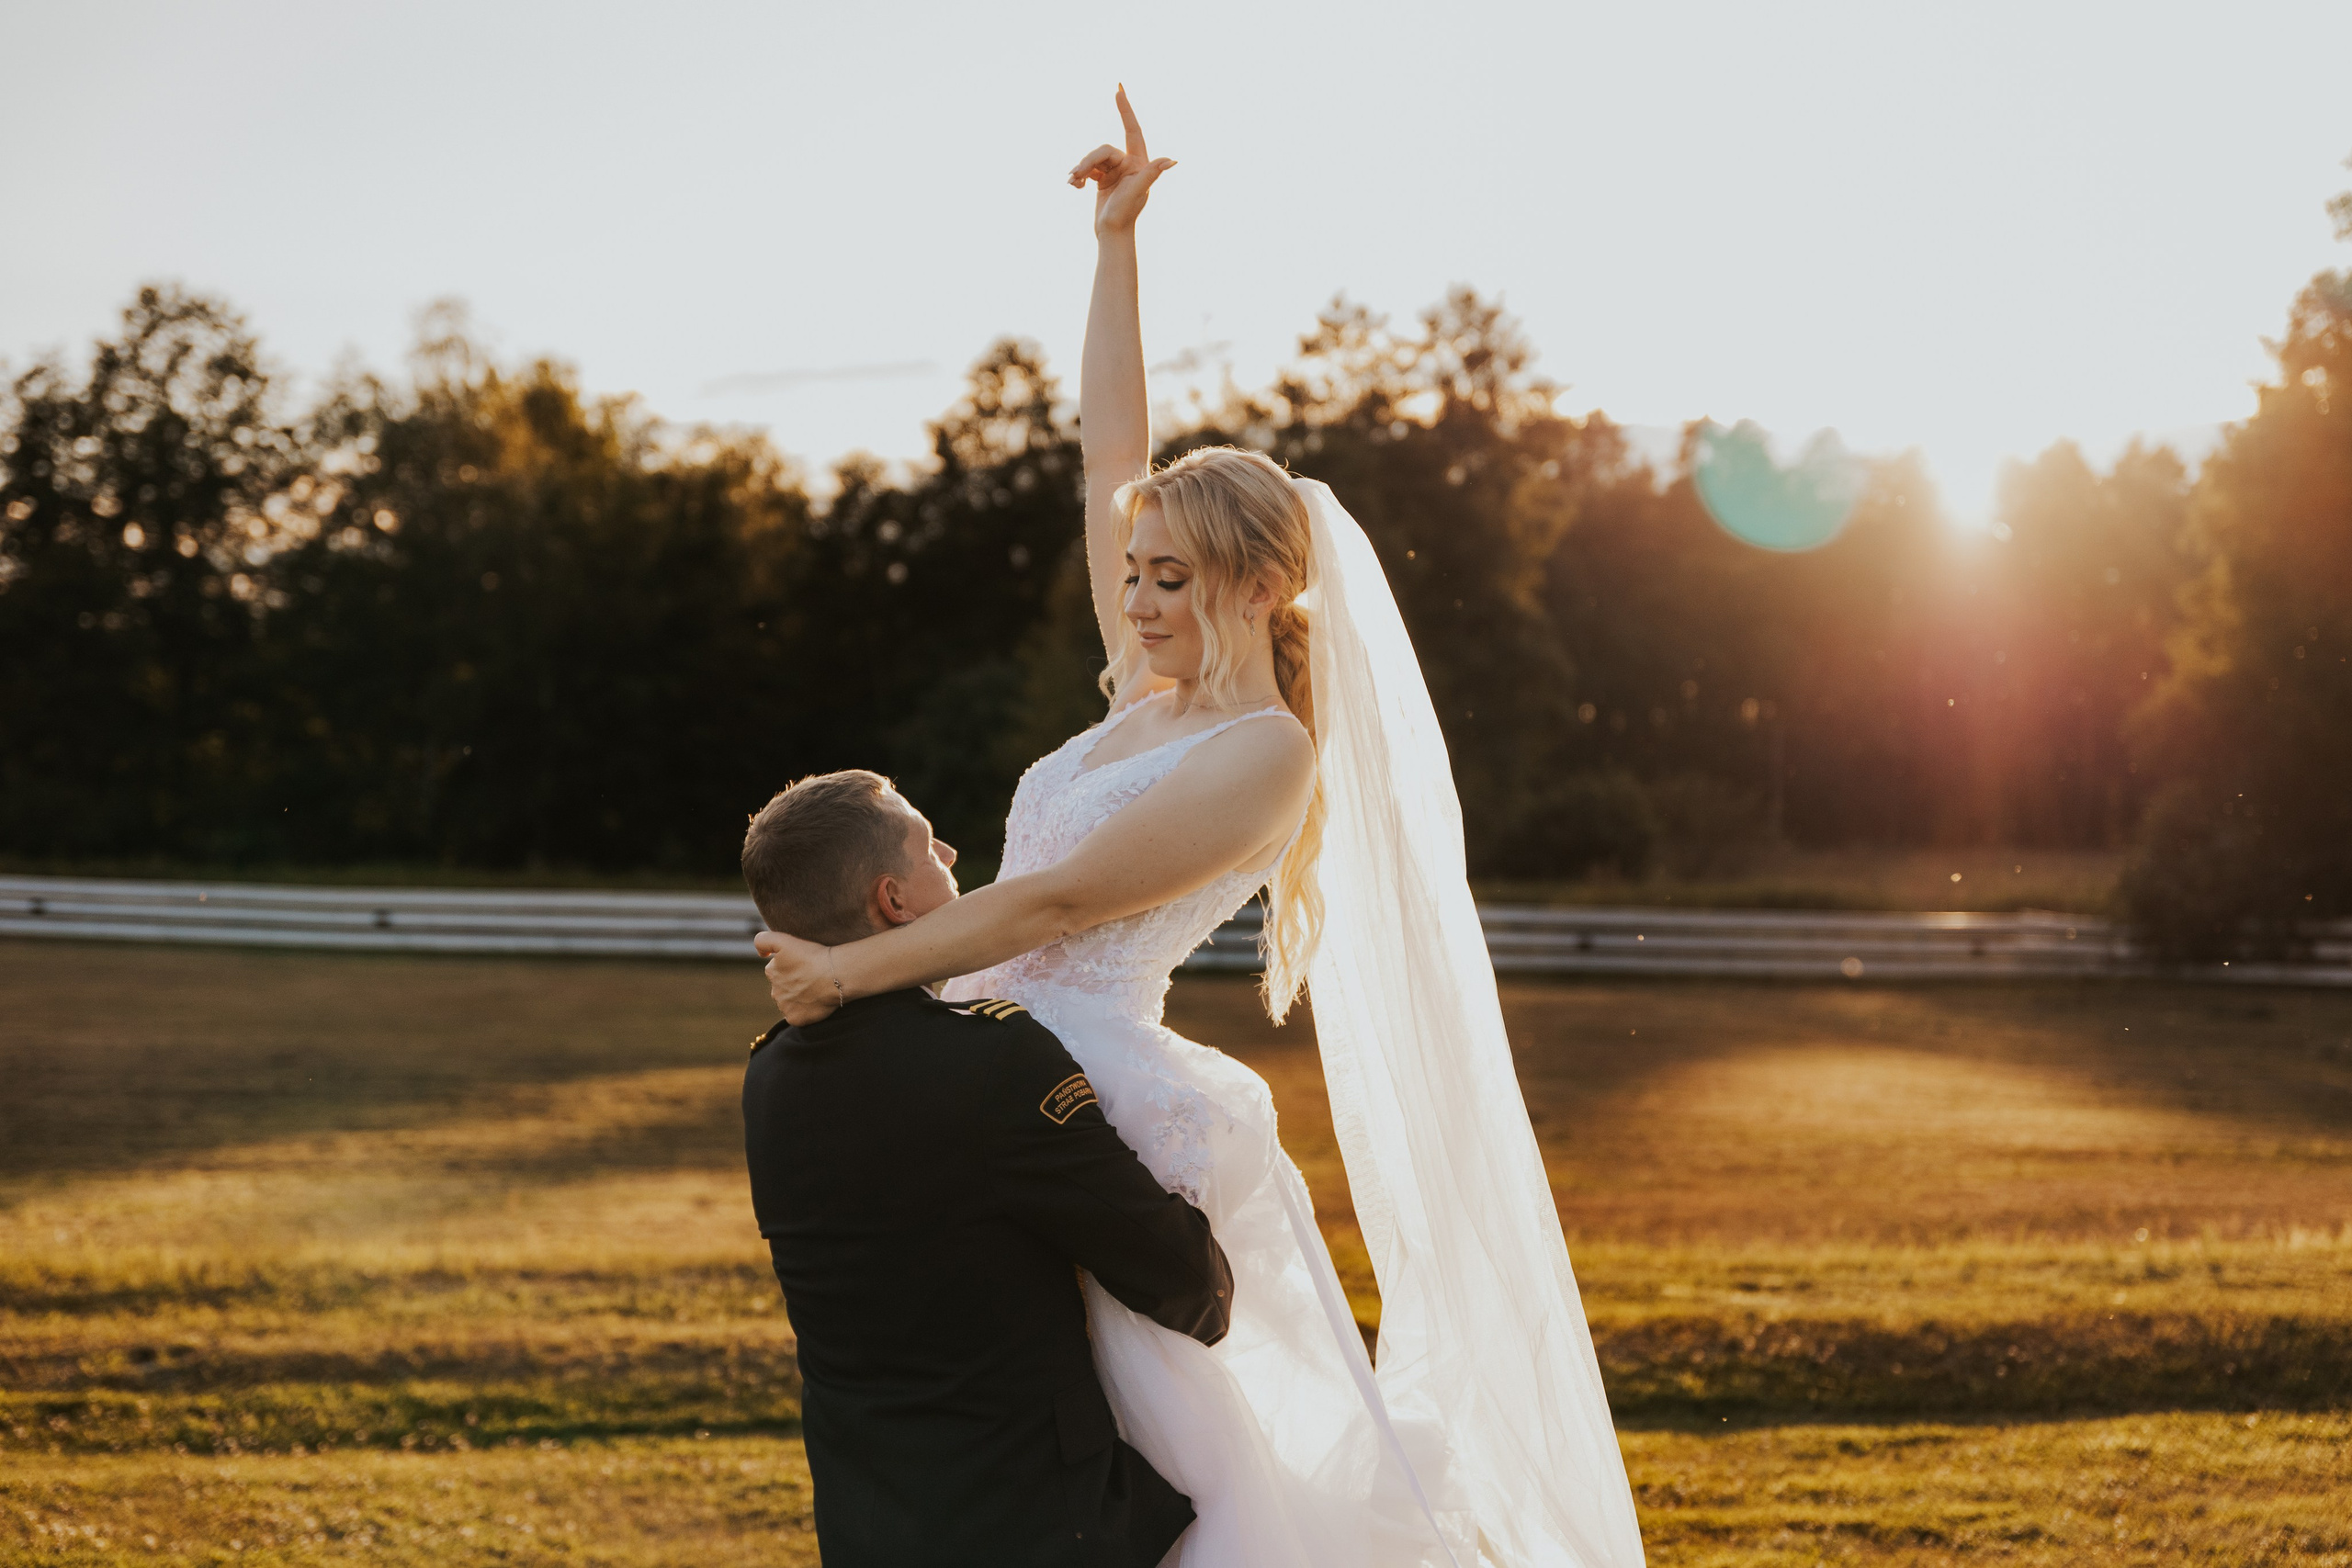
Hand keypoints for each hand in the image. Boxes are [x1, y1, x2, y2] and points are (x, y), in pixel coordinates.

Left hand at [753, 929, 840, 1025]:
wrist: (835, 975)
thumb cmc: (813, 956)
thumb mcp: (783, 940)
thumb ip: (763, 941)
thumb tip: (760, 955)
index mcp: (771, 972)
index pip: (777, 971)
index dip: (791, 968)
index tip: (804, 965)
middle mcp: (775, 991)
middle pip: (783, 988)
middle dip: (793, 984)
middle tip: (812, 977)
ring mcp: (785, 1006)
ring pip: (789, 1003)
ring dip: (799, 998)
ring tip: (816, 989)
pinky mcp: (795, 1019)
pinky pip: (797, 1016)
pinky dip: (805, 1011)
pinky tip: (816, 1002)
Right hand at [1067, 84, 1174, 236]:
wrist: (1112, 235)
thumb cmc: (1125, 215)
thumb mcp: (1138, 192)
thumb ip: (1151, 173)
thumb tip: (1172, 161)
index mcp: (1138, 162)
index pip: (1132, 129)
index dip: (1126, 109)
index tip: (1119, 89)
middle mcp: (1127, 164)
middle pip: (1102, 150)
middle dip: (1087, 161)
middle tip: (1075, 176)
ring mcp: (1114, 171)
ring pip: (1092, 158)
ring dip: (1080, 169)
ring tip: (1072, 182)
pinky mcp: (1102, 179)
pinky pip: (1087, 169)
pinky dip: (1078, 176)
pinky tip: (1073, 186)